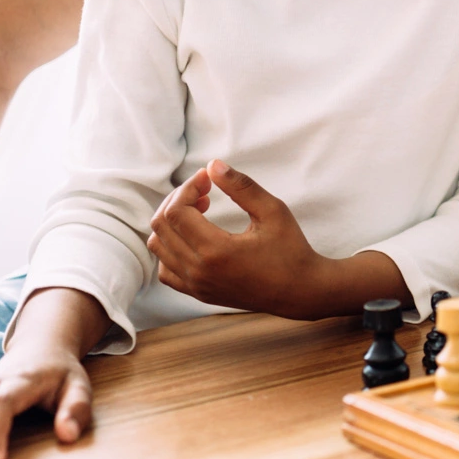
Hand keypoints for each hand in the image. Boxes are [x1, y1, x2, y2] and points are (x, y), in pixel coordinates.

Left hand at [147, 160, 329, 318]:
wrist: (300, 291)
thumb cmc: (291, 250)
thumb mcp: (273, 211)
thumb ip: (242, 186)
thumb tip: (212, 165)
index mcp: (216, 251)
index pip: (176, 211)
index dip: (187, 187)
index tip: (208, 178)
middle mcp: (199, 271)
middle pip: (161, 226)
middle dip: (178, 199)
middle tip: (204, 190)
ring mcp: (196, 285)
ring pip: (158, 246)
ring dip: (172, 222)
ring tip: (199, 211)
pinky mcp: (198, 293)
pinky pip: (166, 269)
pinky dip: (170, 248)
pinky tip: (193, 236)